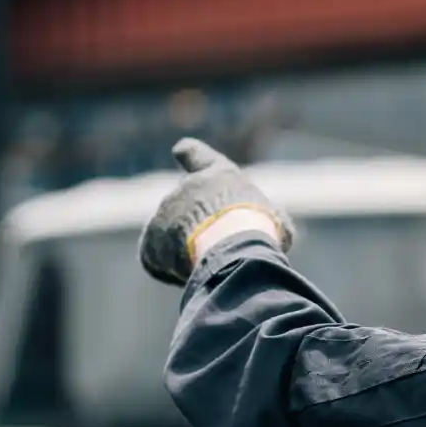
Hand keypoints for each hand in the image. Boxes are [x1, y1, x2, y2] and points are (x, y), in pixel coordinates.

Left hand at [137, 138, 296, 285]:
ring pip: (174, 238)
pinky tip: (190, 275)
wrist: (230, 246)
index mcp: (218, 176)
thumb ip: (263, 222)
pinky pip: (157, 259)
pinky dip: (171, 270)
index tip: (180, 151)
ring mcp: (165, 212)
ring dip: (186, 252)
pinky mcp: (150, 239)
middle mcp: (187, 187)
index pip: (197, 156)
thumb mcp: (274, 222)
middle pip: (188, 211)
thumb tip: (269, 233)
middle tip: (217, 249)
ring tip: (207, 265)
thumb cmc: (259, 231)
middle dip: (197, 231)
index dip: (190, 154)